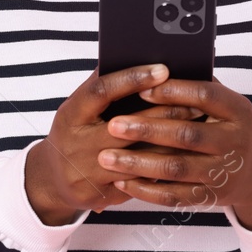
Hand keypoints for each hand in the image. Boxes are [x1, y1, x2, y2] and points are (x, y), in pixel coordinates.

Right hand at [24, 64, 203, 225]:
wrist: (54, 180)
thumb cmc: (74, 132)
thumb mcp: (79, 108)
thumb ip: (103, 88)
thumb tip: (134, 57)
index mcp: (71, 115)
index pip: (101, 91)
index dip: (132, 79)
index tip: (162, 69)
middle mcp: (77, 144)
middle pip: (126, 126)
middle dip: (164, 112)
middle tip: (194, 100)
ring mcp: (89, 172)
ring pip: (138, 157)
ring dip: (171, 142)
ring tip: (197, 127)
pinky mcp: (102, 194)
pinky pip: (140, 180)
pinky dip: (163, 167)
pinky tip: (185, 155)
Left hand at [99, 77, 251, 231]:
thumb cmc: (230, 127)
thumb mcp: (226, 104)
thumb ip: (198, 86)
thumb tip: (156, 64)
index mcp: (238, 110)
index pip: (205, 95)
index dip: (173, 91)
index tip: (140, 88)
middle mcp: (234, 142)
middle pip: (186, 134)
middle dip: (146, 130)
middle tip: (113, 125)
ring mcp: (223, 172)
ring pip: (176, 168)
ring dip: (138, 163)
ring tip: (106, 157)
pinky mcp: (211, 197)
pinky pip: (174, 196)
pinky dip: (145, 190)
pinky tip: (121, 181)